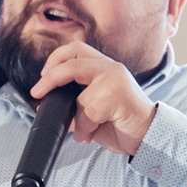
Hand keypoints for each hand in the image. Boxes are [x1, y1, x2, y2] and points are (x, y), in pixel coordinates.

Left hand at [29, 41, 157, 156]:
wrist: (148, 136)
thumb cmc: (122, 123)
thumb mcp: (93, 110)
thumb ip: (75, 103)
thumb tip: (47, 105)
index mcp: (104, 67)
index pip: (76, 50)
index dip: (55, 59)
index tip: (42, 77)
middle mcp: (111, 68)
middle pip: (73, 62)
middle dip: (50, 77)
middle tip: (38, 92)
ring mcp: (115, 80)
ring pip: (80, 95)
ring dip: (76, 118)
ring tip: (82, 132)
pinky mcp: (117, 96)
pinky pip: (88, 112)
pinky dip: (84, 128)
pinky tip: (88, 136)